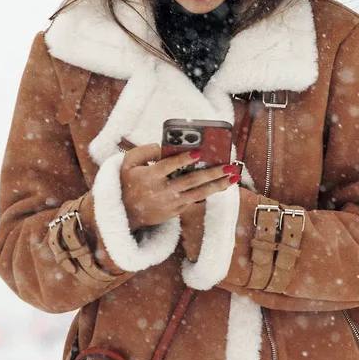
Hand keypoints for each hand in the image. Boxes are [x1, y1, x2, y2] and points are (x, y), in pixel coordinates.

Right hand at [119, 144, 238, 230]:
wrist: (125, 213)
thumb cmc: (127, 182)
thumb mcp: (128, 163)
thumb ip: (145, 151)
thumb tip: (163, 146)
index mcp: (150, 176)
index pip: (170, 166)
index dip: (184, 159)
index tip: (199, 153)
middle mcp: (163, 190)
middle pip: (191, 181)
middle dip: (212, 173)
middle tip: (229, 166)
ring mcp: (171, 203)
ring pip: (198, 193)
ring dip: (218, 185)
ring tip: (234, 177)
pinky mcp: (176, 211)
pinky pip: (195, 200)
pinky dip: (208, 193)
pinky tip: (222, 185)